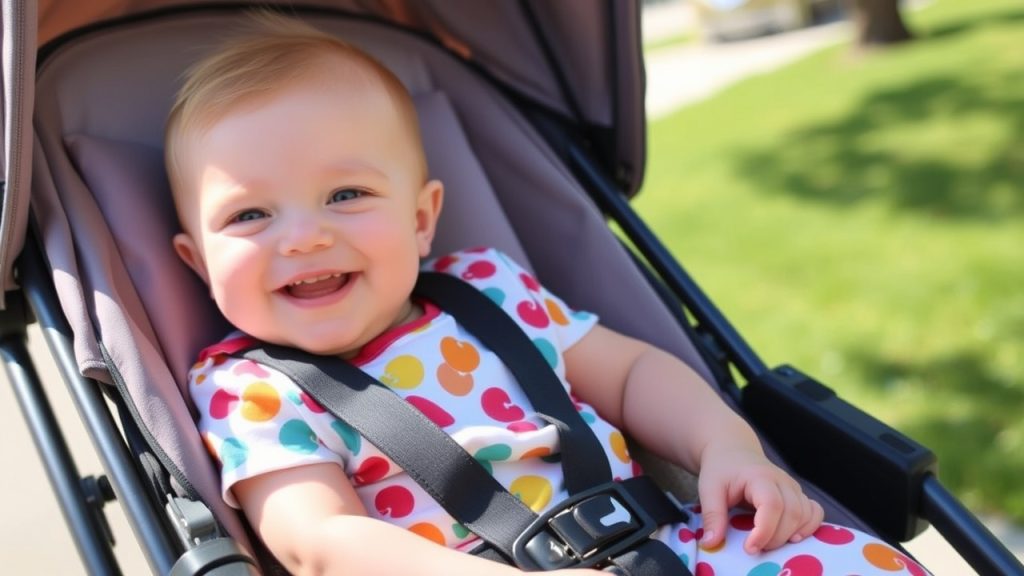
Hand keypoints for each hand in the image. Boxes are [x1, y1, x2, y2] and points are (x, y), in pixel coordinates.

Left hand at [696, 444, 823, 553]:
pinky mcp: (798, 495)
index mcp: (759, 476)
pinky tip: (793, 537)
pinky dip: (809, 527)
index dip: (765, 531)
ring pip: (806, 514)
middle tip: (755, 548)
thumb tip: (711, 544)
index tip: (750, 548)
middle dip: (776, 538)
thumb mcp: (709, 489)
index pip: (772, 505)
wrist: (733, 451)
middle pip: (792, 513)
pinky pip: (815, 512)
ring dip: (791, 535)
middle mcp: (782, 480)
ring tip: (769, 544)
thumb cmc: (721, 469)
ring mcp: (793, 487)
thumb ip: (712, 516)